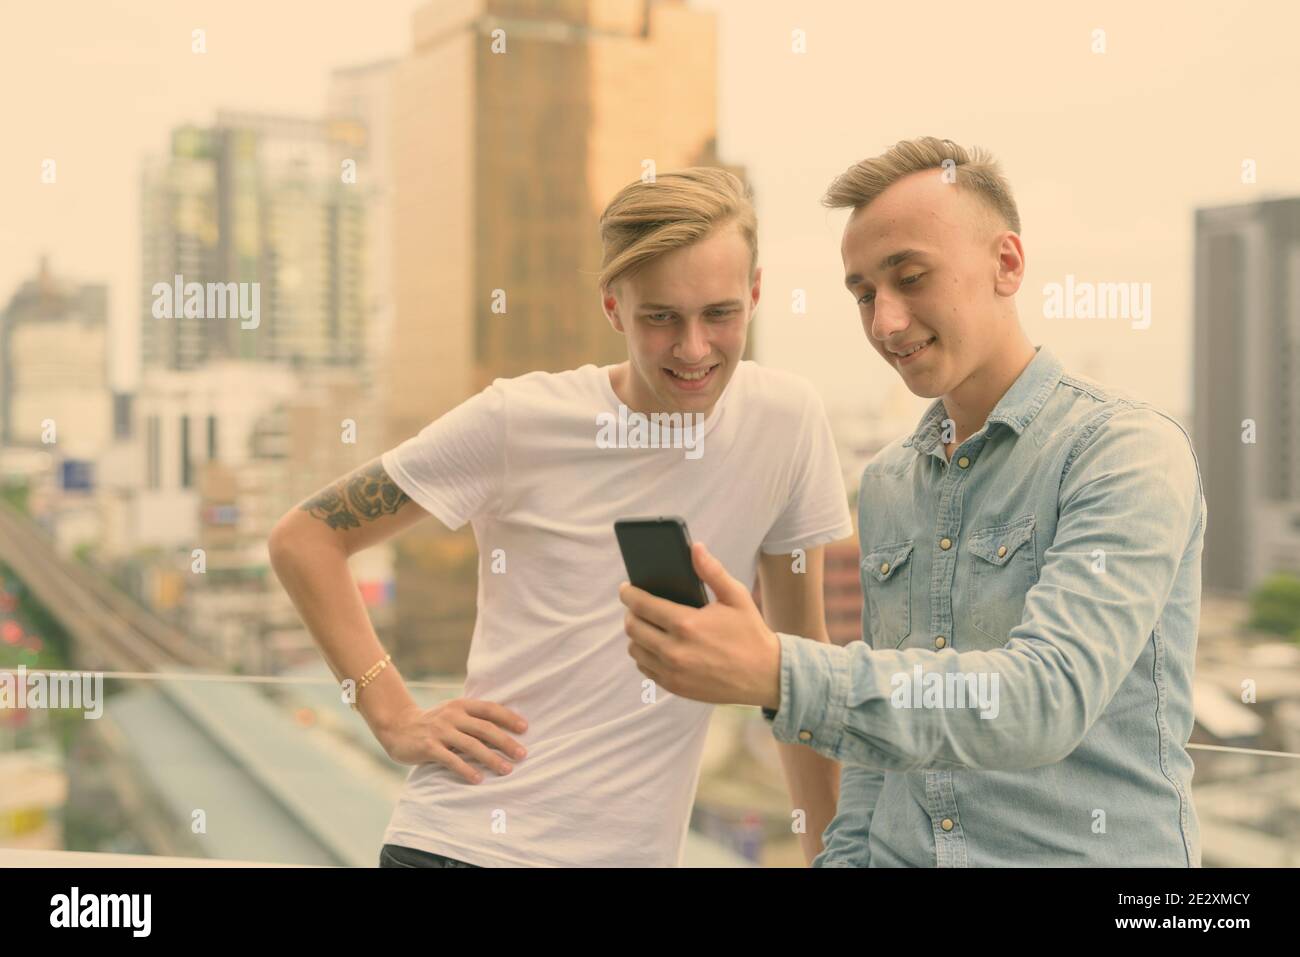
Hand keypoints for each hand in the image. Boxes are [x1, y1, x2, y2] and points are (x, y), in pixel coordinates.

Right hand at [377, 698, 528, 782]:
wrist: (397, 726)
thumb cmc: (432, 723)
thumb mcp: (452, 714)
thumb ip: (472, 719)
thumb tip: (504, 730)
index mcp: (461, 705)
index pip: (489, 709)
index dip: (508, 717)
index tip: (525, 728)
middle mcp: (452, 715)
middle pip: (484, 728)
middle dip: (505, 741)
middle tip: (522, 754)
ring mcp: (440, 731)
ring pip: (471, 745)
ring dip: (491, 758)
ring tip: (507, 769)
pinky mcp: (428, 747)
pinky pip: (451, 759)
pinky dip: (466, 769)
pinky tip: (478, 779)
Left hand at [619, 541, 781, 708]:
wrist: (765, 675)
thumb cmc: (750, 633)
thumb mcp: (736, 597)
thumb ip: (712, 571)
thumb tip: (694, 547)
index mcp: (687, 624)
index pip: (642, 605)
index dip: (629, 594)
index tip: (626, 588)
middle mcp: (675, 650)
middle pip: (632, 627)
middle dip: (630, 613)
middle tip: (637, 606)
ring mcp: (673, 672)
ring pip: (635, 649)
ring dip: (636, 635)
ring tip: (647, 625)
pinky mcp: (675, 687)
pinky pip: (644, 668)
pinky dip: (645, 655)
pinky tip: (655, 646)